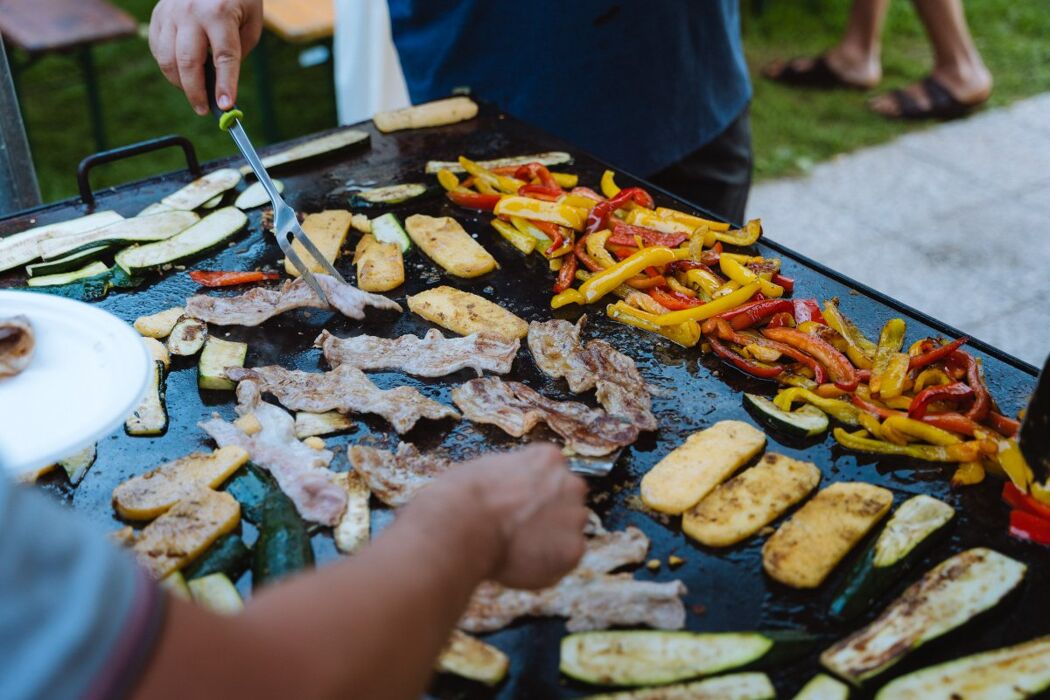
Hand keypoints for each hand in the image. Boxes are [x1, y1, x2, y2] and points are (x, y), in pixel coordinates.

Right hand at [149, 0, 262, 114]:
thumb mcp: (250, 22)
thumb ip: (237, 52)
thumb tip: (221, 86)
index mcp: (219, 13)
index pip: (223, 57)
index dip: (225, 85)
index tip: (225, 106)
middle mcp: (191, 12)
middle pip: (188, 62)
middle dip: (196, 92)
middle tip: (204, 110)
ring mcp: (170, 12)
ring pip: (168, 59)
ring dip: (180, 84)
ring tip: (195, 94)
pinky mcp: (158, 15)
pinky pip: (158, 50)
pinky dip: (169, 68)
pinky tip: (182, 74)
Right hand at [439, 444, 588, 588]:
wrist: (463, 525)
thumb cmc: (463, 496)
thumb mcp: (489, 469)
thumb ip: (513, 479)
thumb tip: (511, 492)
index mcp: (549, 458)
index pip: (552, 475)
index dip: (534, 494)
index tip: (519, 507)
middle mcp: (570, 483)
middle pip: (567, 502)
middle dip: (550, 516)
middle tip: (521, 532)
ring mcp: (574, 517)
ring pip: (568, 533)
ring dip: (550, 541)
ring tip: (516, 550)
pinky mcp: (573, 550)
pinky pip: (563, 561)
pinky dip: (547, 566)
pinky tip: (520, 563)